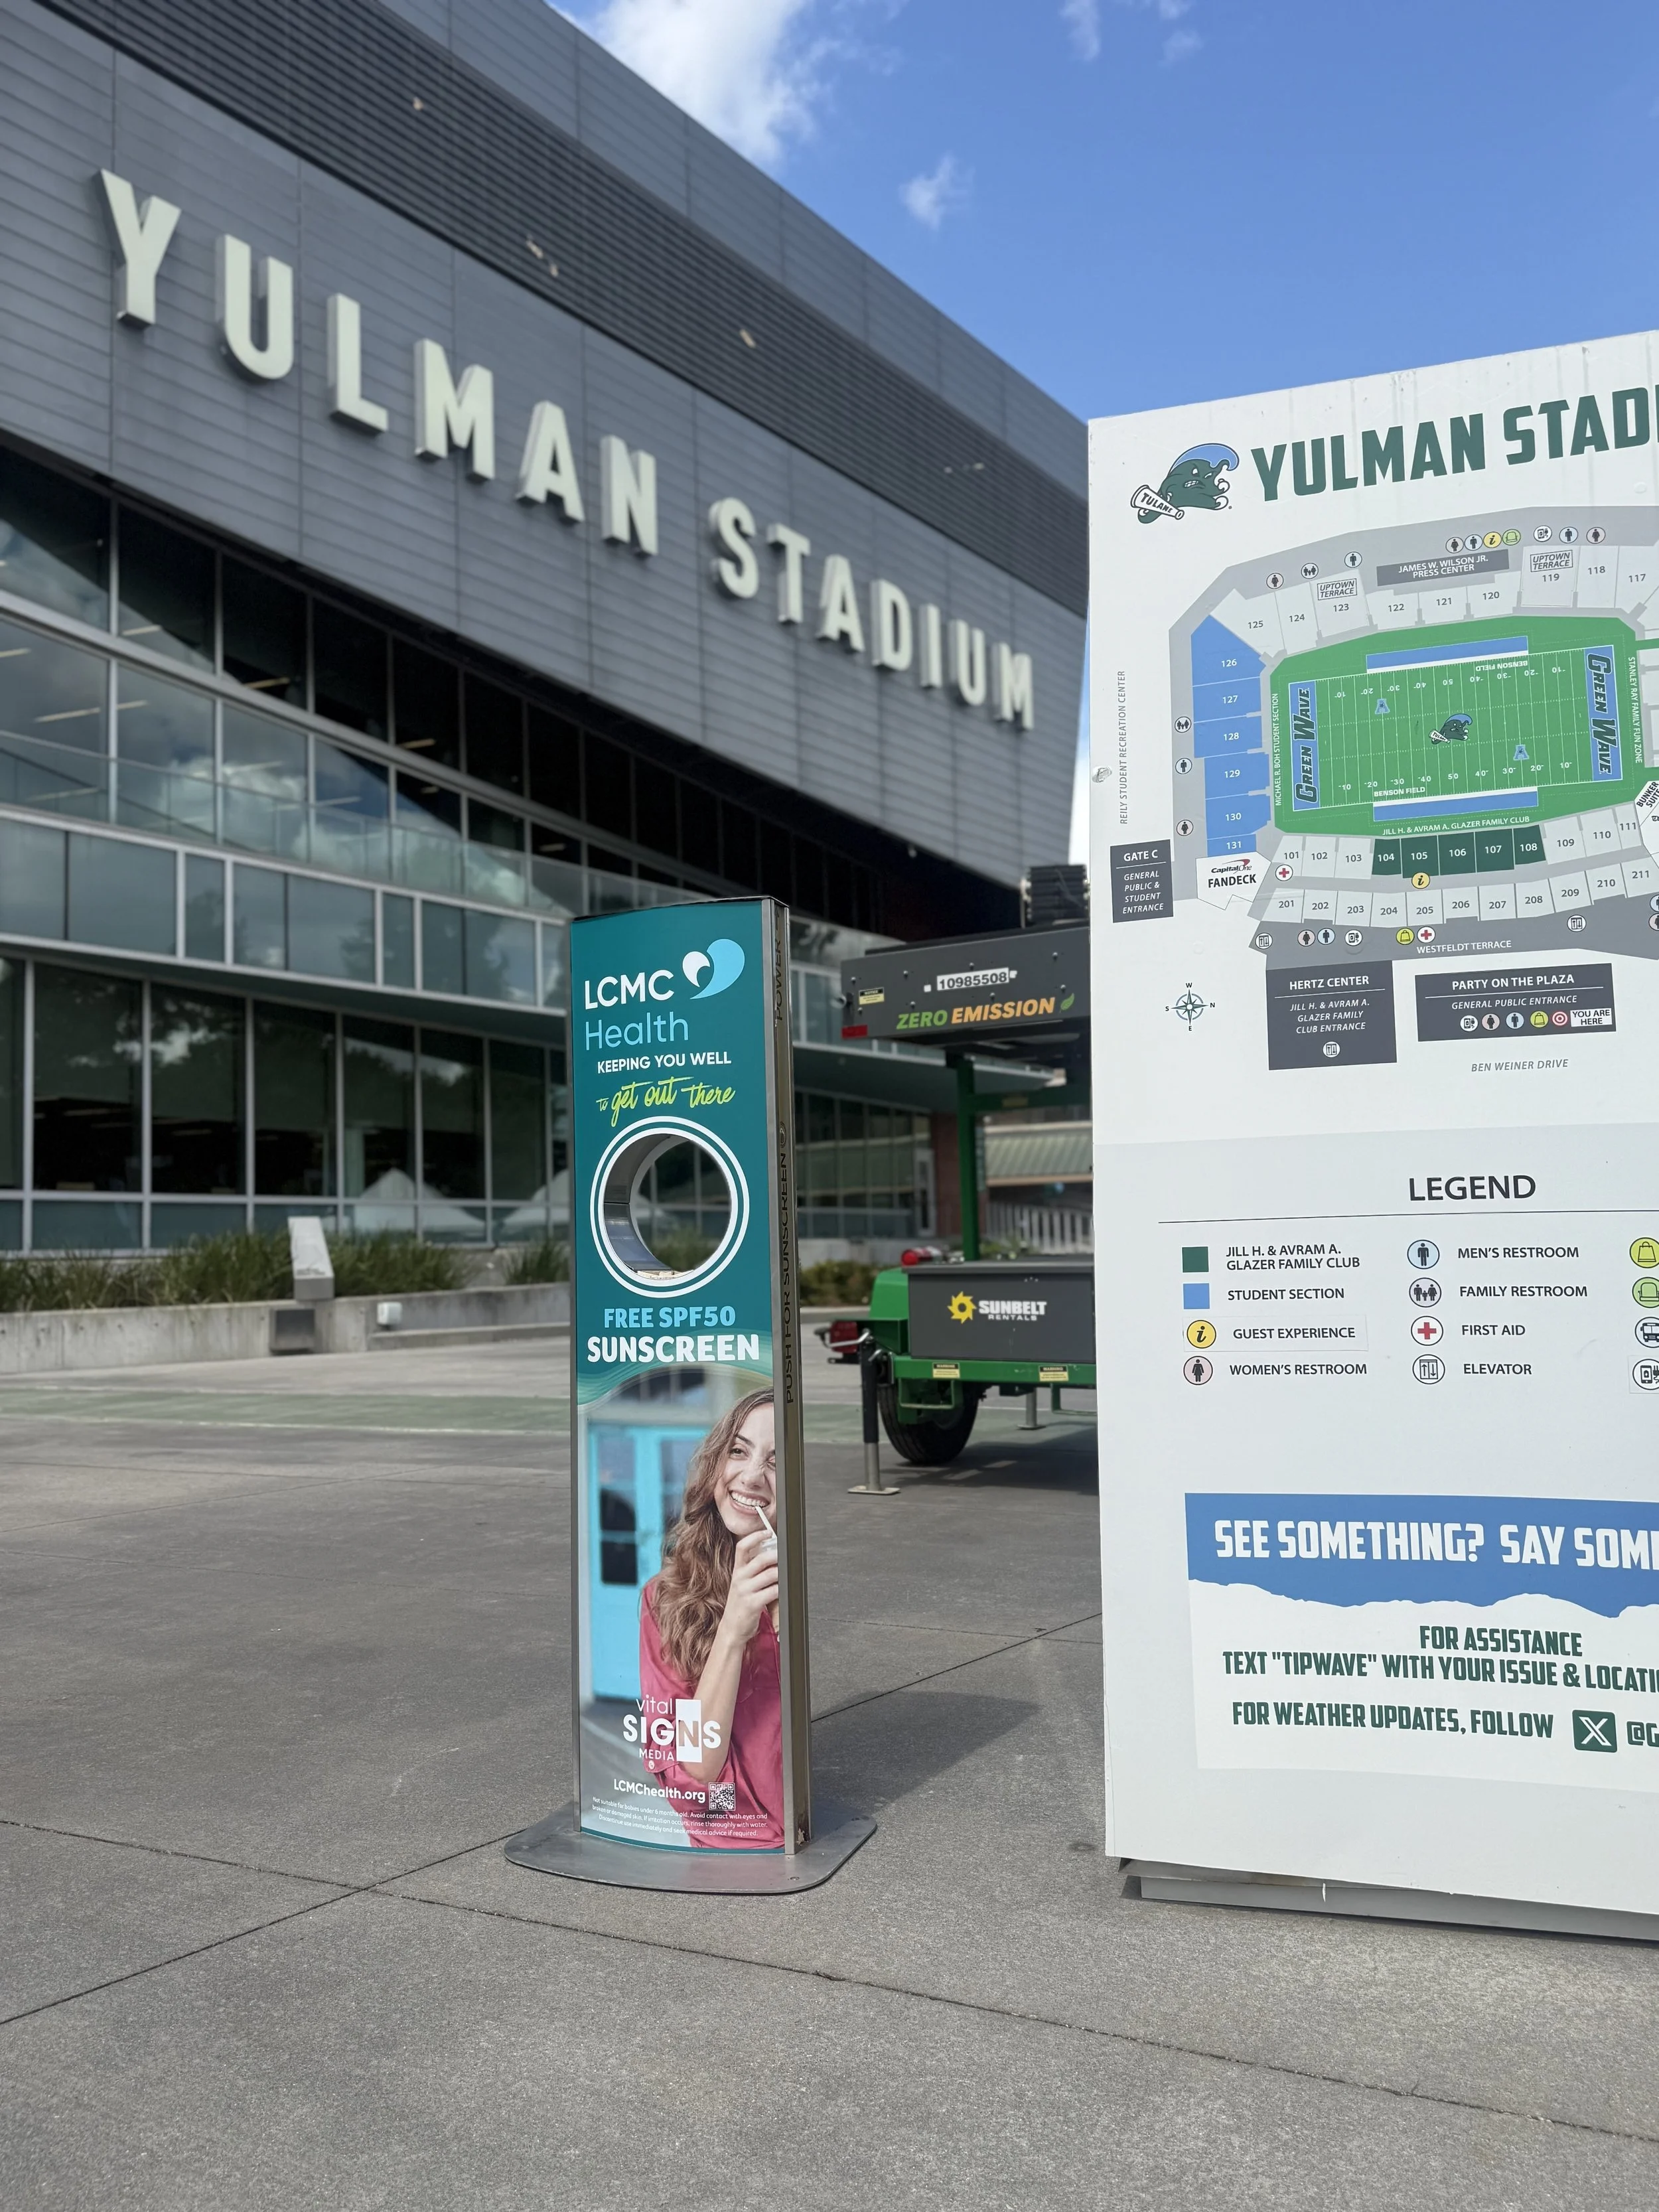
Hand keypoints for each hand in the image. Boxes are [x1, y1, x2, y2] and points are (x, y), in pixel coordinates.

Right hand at [718, 1529, 778, 1648]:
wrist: (731, 1628)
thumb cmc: (741, 1604)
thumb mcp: (742, 1584)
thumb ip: (753, 1571)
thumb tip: (772, 1556)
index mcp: (737, 1571)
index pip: (742, 1547)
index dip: (755, 1536)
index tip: (767, 1532)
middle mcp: (739, 1578)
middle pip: (761, 1559)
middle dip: (777, 1555)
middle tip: (786, 1554)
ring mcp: (745, 1591)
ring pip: (770, 1574)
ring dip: (783, 1573)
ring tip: (788, 1573)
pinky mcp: (752, 1604)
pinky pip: (773, 1591)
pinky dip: (782, 1589)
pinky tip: (785, 1589)